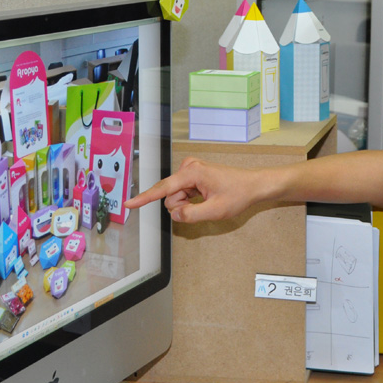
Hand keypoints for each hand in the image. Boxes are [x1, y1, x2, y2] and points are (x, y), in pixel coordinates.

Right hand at [124, 157, 254, 222]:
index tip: (128, 204)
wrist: (253, 185)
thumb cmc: (238, 194)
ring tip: (207, 201)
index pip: (162, 189)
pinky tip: (206, 198)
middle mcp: (188, 168)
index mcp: (192, 172)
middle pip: (170, 196)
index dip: (144, 198)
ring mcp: (190, 171)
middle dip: (182, 206)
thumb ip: (191, 215)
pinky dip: (191, 201)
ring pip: (176, 197)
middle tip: (203, 206)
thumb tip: (174, 215)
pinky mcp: (193, 176)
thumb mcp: (215, 210)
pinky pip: (183, 194)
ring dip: (188, 205)